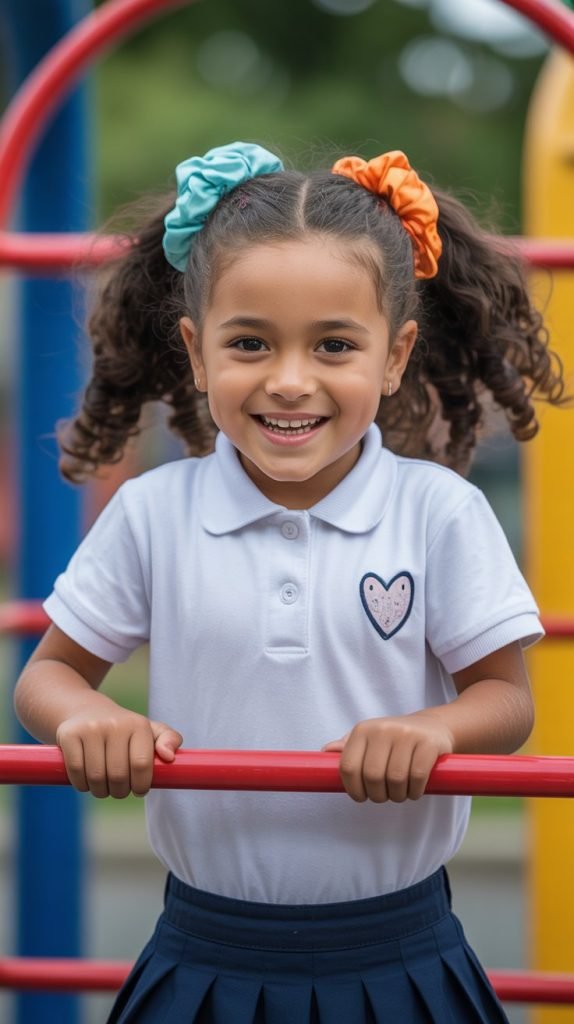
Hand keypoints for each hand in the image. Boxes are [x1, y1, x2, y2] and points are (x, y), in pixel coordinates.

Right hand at [56, 706, 182, 798]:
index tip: (138, 789)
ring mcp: (91, 728)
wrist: (85, 710)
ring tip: (104, 787)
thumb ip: (169, 739)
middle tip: (119, 789)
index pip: (142, 765)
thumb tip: (169, 757)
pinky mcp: (69, 734)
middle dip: (120, 791)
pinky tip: (87, 781)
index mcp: (138, 725)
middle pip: (118, 775)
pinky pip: (76, 772)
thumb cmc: (123, 729)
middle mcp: (115, 723)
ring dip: (100, 791)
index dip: (140, 785)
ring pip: (96, 777)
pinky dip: (82, 785)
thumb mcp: (149, 730)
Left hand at [323, 713, 453, 802]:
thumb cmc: (394, 740)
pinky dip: (415, 791)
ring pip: (395, 779)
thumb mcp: (369, 739)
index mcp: (363, 730)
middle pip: (372, 776)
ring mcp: (406, 734)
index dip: (353, 789)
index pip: (348, 767)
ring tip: (400, 793)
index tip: (362, 797)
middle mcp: (382, 729)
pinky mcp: (428, 743)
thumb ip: (348, 748)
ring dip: (398, 795)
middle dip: (378, 795)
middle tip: (385, 796)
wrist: (432, 727)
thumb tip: (326, 751)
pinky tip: (414, 790)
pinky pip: (417, 777)